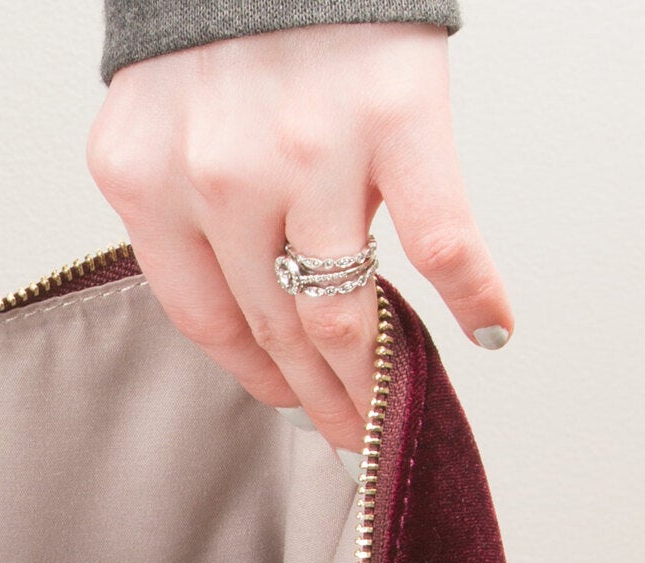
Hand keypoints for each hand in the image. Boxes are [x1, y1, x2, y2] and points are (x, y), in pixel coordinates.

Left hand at [87, 25, 511, 451]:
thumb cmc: (225, 7)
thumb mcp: (164, 114)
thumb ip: (186, 204)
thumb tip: (252, 309)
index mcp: (148, 181)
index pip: (206, 320)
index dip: (255, 374)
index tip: (291, 403)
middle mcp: (218, 177)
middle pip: (276, 326)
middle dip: (318, 396)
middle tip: (349, 437)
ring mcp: (307, 151)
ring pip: (343, 307)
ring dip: (376, 378)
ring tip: (393, 412)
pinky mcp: (396, 116)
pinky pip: (440, 238)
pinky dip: (475, 293)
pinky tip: (496, 328)